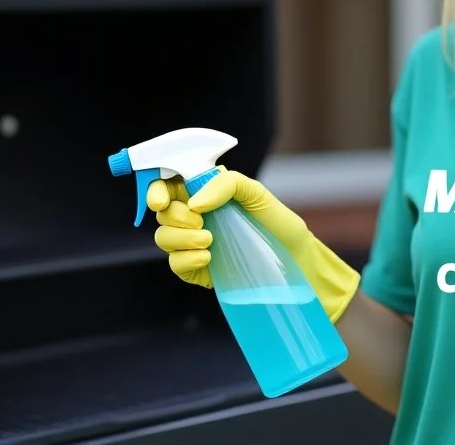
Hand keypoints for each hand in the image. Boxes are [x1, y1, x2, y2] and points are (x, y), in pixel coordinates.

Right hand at [147, 167, 361, 322]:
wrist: (298, 266)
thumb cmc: (281, 227)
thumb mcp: (259, 196)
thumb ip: (227, 185)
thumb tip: (195, 201)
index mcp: (207, 193)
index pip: (169, 184)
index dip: (156, 189)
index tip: (161, 200)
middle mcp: (197, 217)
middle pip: (163, 212)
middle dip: (174, 216)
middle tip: (201, 222)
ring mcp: (195, 244)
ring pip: (164, 237)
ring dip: (180, 238)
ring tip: (210, 241)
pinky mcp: (199, 270)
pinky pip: (175, 264)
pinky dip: (185, 259)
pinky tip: (208, 258)